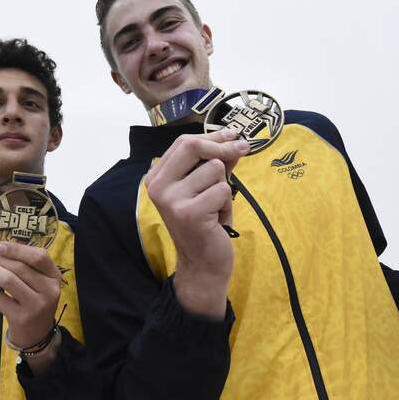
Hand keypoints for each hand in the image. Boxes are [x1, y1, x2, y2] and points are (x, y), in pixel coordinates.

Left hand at [0, 241, 61, 348]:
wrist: (37, 335)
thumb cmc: (35, 301)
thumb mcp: (40, 283)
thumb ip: (26, 265)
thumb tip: (0, 248)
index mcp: (54, 277)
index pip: (39, 256)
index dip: (17, 249)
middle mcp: (49, 290)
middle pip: (20, 267)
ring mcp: (36, 306)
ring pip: (9, 280)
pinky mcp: (22, 318)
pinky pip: (0, 299)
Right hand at [144, 128, 249, 318]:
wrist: (202, 264)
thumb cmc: (206, 223)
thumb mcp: (207, 187)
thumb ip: (215, 163)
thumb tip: (234, 139)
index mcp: (156, 177)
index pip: (183, 142)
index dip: (212, 136)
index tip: (233, 135)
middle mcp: (157, 186)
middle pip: (192, 146)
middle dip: (222, 148)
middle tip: (242, 150)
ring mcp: (171, 200)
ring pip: (214, 169)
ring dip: (224, 186)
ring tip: (216, 206)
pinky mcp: (188, 213)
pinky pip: (222, 190)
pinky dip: (226, 204)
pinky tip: (217, 218)